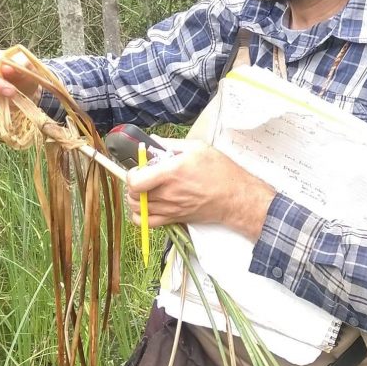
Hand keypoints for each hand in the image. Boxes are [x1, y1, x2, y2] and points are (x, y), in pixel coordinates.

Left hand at [124, 145, 274, 240]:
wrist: (234, 197)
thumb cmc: (220, 172)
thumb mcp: (197, 148)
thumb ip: (170, 144)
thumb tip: (152, 142)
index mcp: (171, 173)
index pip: (135, 180)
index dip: (132, 173)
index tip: (140, 168)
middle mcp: (167, 193)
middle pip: (132, 194)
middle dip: (133, 184)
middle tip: (143, 177)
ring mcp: (169, 208)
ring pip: (136, 208)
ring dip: (136, 198)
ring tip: (145, 190)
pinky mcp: (173, 219)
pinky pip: (145, 223)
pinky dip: (141, 215)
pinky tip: (148, 205)